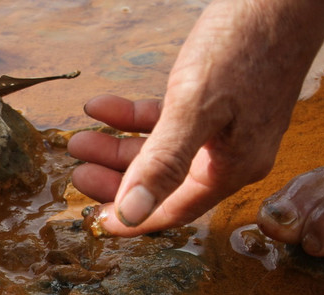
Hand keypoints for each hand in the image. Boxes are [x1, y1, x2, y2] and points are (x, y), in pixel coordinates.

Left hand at [68, 0, 323, 235]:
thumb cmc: (245, 45)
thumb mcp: (195, 107)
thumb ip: (163, 163)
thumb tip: (132, 213)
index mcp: (230, 168)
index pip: (173, 211)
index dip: (130, 219)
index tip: (93, 221)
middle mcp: (228, 156)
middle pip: (161, 184)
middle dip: (115, 180)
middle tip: (77, 172)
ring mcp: (222, 130)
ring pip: (159, 152)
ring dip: (116, 147)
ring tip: (80, 141)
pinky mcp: (215, 104)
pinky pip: (166, 122)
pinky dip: (133, 118)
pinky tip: (103, 107)